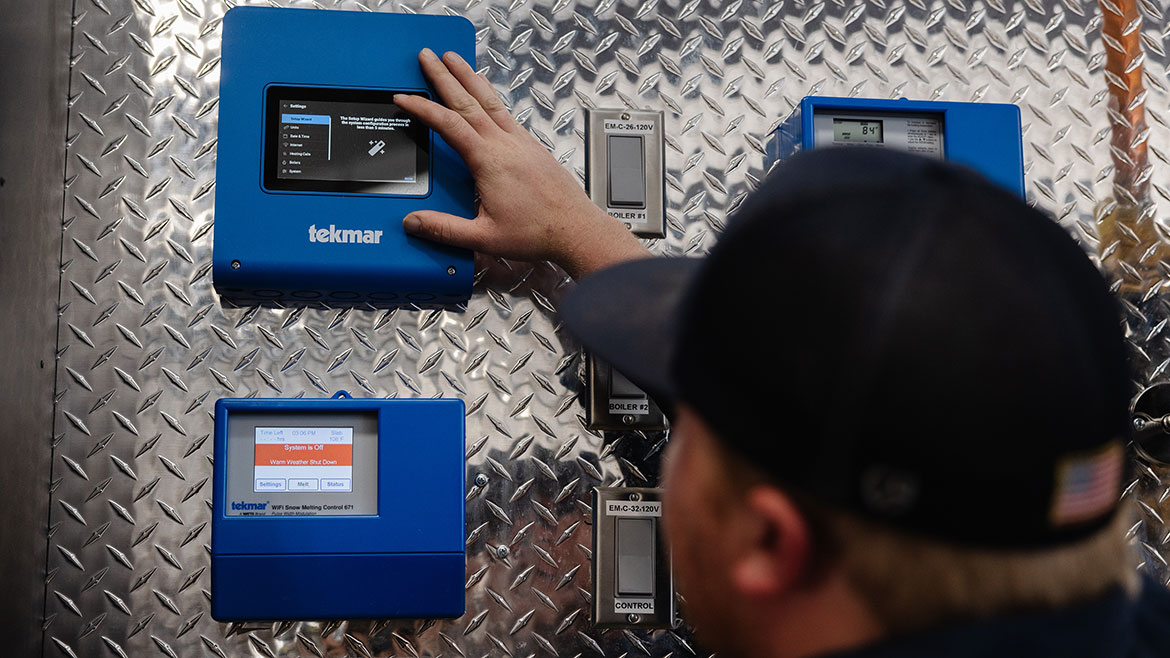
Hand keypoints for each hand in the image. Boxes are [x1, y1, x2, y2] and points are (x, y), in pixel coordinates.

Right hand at [394, 49, 649, 279]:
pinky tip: (486, 92)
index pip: (448, 124)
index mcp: (488, 161)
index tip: (404, 97)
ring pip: (489, 100)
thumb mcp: (484, 237)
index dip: (422, 108)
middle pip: (467, 100)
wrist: (576, 228)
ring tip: (455, 59)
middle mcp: (505, 144)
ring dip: (468, 77)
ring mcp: (520, 141)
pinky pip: (505, 111)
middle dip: (444, 76)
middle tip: (427, 56)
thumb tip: (414, 222)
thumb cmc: (538, 232)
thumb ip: (445, 229)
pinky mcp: (532, 145)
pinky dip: (490, 95)